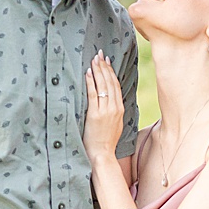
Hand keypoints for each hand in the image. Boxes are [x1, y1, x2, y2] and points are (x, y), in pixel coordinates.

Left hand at [83, 50, 124, 164]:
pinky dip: (91, 82)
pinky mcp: (95, 114)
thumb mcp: (114, 124)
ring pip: (103, 86)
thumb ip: (113, 112)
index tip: (107, 61)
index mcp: (120, 110)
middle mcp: (115, 108)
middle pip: (111, 83)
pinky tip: (88, 73)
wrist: (102, 154)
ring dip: (98, 71)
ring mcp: (105, 111)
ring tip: (94, 60)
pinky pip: (93, 94)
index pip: (116, 86)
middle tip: (99, 55)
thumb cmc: (105, 141)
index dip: (111, 72)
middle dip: (105, 67)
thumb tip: (108, 101)